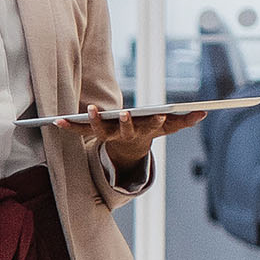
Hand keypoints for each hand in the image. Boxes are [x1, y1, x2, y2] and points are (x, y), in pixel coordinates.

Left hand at [56, 103, 204, 164]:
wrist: (127, 151)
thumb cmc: (148, 131)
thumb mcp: (167, 127)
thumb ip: (184, 120)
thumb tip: (203, 113)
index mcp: (145, 131)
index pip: (154, 126)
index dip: (159, 121)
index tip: (164, 114)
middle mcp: (125, 135)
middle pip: (126, 129)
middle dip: (128, 122)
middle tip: (127, 113)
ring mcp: (108, 136)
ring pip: (100, 130)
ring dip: (94, 121)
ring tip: (90, 109)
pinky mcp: (94, 134)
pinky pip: (80, 131)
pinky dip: (69, 126)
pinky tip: (56, 121)